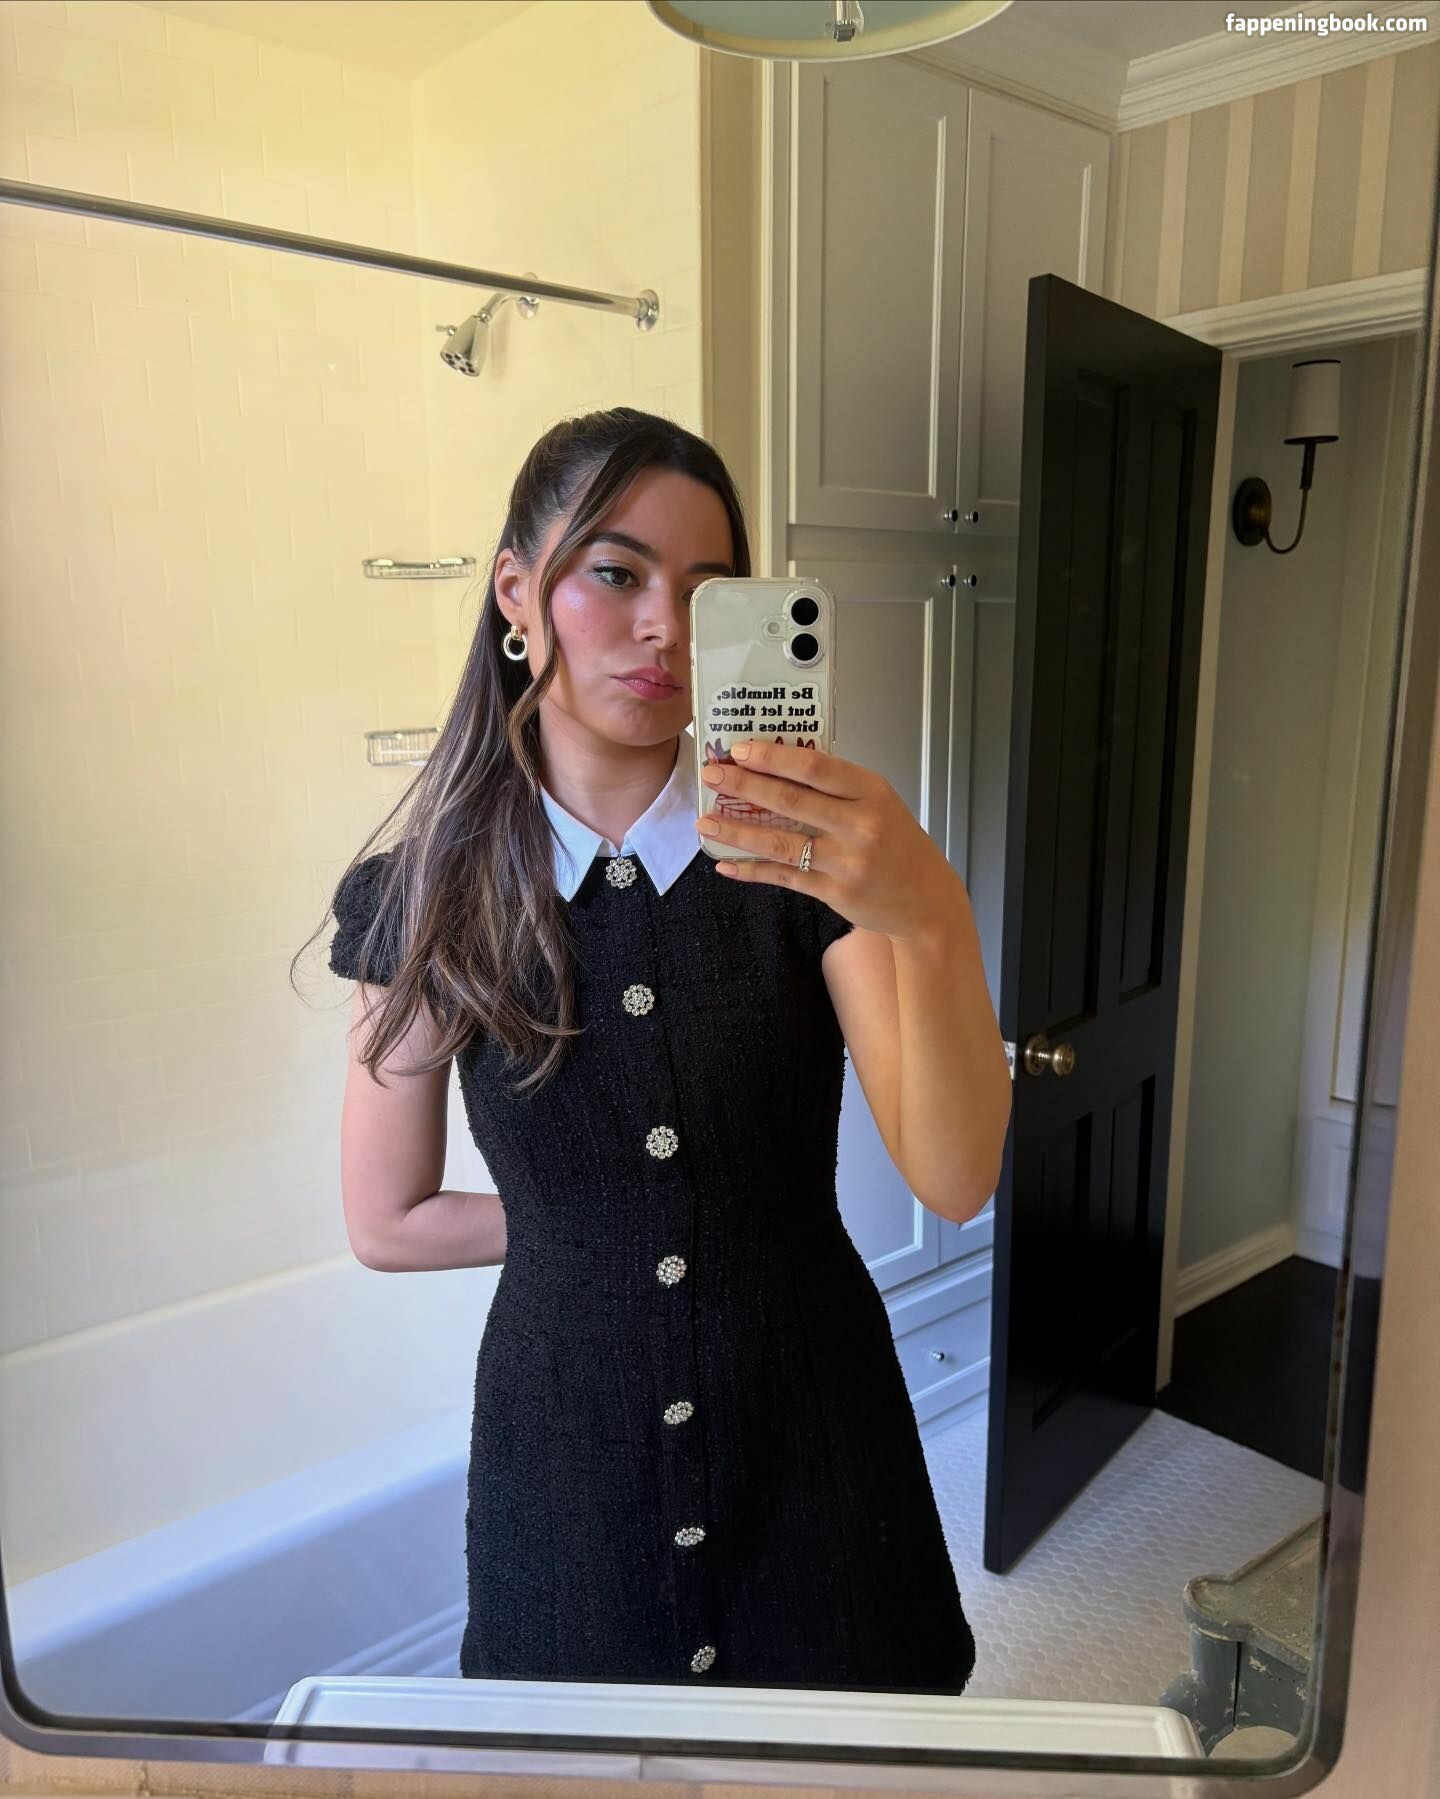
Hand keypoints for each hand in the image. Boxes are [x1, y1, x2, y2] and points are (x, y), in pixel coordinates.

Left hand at [695, 739, 968, 941]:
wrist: (927, 900)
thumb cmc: (899, 845)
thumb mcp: (880, 805)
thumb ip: (838, 789)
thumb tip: (778, 767)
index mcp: (872, 792)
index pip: (814, 767)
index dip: (772, 757)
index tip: (740, 749)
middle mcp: (861, 825)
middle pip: (790, 800)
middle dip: (744, 786)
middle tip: (711, 774)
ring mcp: (847, 861)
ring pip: (780, 842)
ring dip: (737, 831)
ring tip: (705, 821)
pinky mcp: (834, 891)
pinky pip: (784, 876)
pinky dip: (752, 869)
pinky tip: (726, 864)